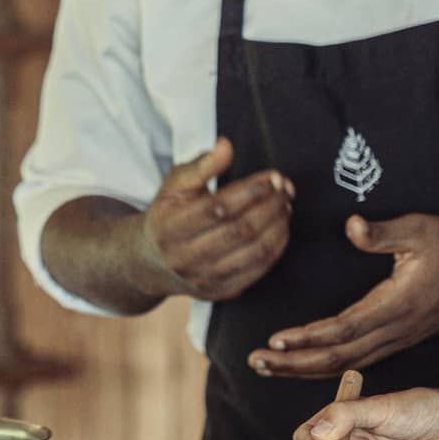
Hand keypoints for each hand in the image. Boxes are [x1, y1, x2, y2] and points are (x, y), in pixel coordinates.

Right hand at [137, 137, 292, 301]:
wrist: (153, 263)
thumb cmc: (168, 216)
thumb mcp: (174, 186)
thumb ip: (201, 165)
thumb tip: (225, 146)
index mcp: (169, 229)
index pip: (218, 209)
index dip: (250, 191)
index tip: (272, 177)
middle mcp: (184, 259)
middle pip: (240, 231)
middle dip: (270, 206)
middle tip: (285, 188)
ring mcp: (204, 280)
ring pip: (254, 252)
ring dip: (278, 225)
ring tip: (286, 204)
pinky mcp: (222, 292)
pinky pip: (259, 269)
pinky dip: (277, 245)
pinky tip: (281, 226)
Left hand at [250, 212, 438, 377]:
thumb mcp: (421, 229)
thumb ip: (383, 232)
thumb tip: (351, 226)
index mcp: (397, 305)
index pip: (343, 328)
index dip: (308, 337)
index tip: (276, 339)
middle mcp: (396, 331)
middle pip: (338, 358)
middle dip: (294, 363)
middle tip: (257, 362)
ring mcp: (399, 340)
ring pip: (346, 365)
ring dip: (306, 368)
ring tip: (271, 366)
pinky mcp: (401, 339)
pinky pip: (359, 361)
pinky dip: (328, 366)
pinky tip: (308, 364)